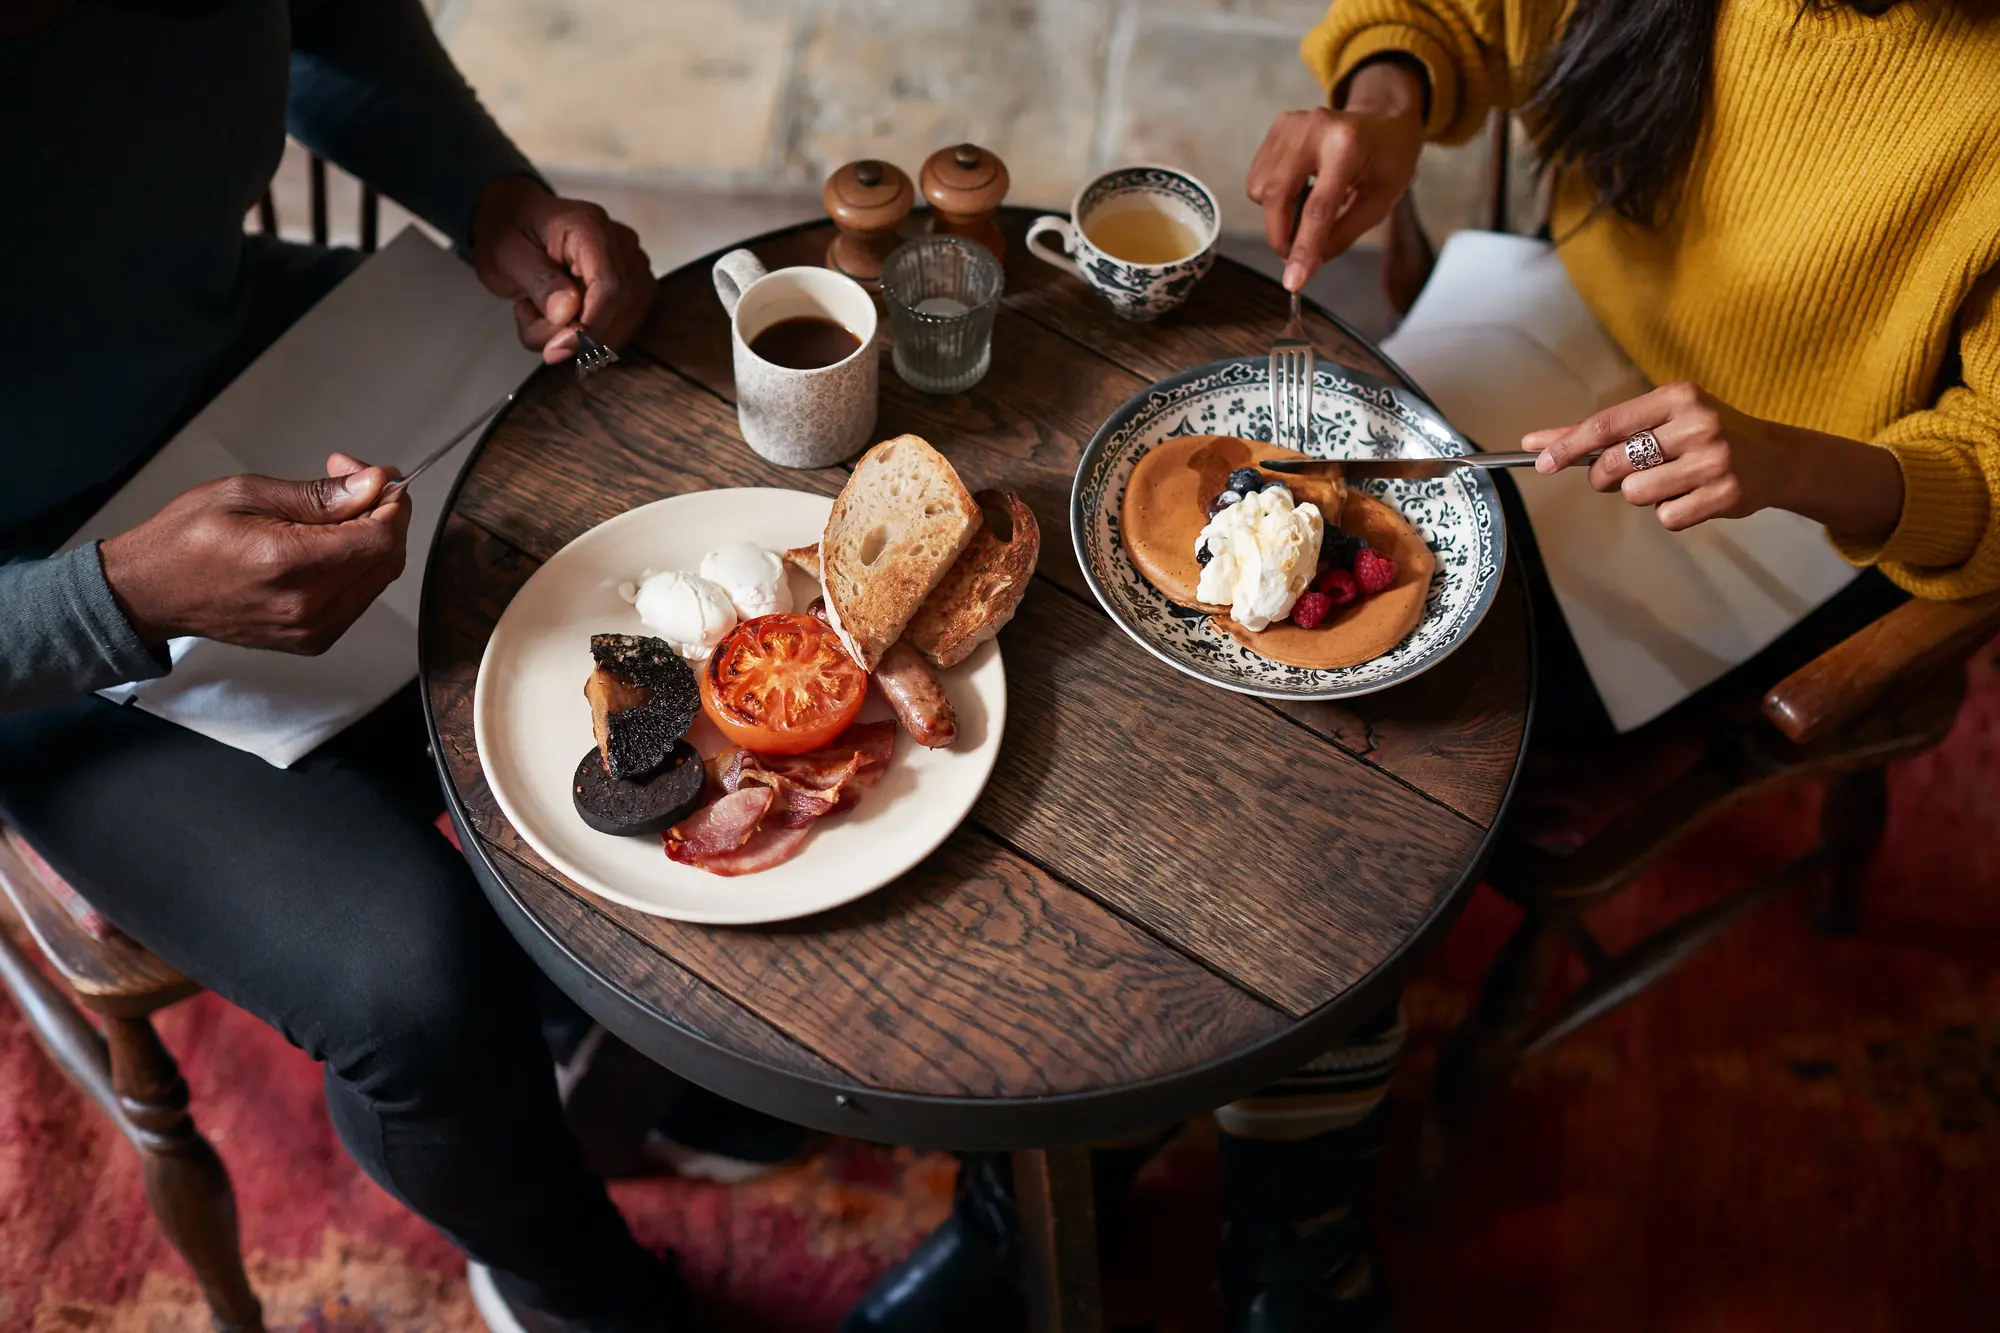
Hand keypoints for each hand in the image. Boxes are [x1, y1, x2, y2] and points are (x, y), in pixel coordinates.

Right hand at [100, 454, 411, 653]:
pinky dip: (356, 566)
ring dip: (371, 539)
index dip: (389, 501)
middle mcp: (309, 608)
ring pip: (377, 579)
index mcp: (292, 567)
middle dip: (383, 514)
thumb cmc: (186, 540)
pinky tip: (328, 543)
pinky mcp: (313, 640)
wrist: (151, 592)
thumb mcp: (248, 494)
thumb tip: (372, 485)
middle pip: (386, 559)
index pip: (381, 537)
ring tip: (334, 511)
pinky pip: (358, 598)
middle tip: (352, 483)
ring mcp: (313, 631)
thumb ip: (319, 495)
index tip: (373, 476)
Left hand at [471, 176, 653, 364]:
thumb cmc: (509, 231)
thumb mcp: (507, 254)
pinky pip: (619, 330)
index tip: (557, 348)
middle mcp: (621, 246)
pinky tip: (559, 318)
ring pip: (622, 326)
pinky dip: (586, 338)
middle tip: (531, 321)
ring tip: (540, 312)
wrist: (516, 222)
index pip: (609, 286)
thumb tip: (568, 312)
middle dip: (575, 335)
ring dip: (577, 337)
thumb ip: (538, 282)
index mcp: (589, 227)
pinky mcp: (633, 291)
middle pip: (619, 311)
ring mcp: (633, 268)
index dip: (588, 326)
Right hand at [1246, 59, 1425, 290]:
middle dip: (1281, 236)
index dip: (1303, 248)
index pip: (1318, 208)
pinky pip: (1258, 177)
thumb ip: (1341, 236)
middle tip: (1295, 255)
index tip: (1293, 282)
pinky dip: (1272, 196)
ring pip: (1260, 189)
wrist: (1383, 120)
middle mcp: (1314, 128)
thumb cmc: (1387, 162)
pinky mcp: (1278, 127)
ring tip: (1307, 208)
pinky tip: (1299, 189)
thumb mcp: (1378, 203)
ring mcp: (1292, 123)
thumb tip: (1304, 267)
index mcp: (1348, 146)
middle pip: (1277, 196)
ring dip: (1277, 215)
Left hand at [1523, 380, 1904, 539]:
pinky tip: (1692, 497)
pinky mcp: (1726, 494)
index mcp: (1677, 396)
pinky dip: (1670, 513)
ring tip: (1670, 481)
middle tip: (1622, 476)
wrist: (1777, 457)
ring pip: (1637, 494)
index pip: (1607, 424)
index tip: (1542, 462)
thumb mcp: (1660, 417)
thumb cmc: (1703, 434)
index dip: (1569, 446)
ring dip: (1642, 496)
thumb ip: (1599, 431)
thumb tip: (1536, 442)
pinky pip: (1667, 517)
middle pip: (1616, 463)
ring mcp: (1714, 459)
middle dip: (1605, 477)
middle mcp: (1697, 423)